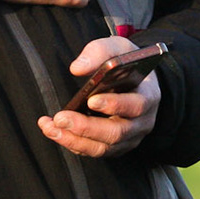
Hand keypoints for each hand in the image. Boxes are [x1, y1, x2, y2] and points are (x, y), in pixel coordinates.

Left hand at [38, 35, 159, 157]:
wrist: (134, 79)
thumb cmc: (126, 63)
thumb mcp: (118, 48)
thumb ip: (99, 52)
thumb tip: (77, 68)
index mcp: (148, 95)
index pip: (137, 105)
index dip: (115, 105)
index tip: (91, 100)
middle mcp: (142, 121)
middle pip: (117, 133)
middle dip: (86, 127)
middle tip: (61, 118)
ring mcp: (129, 137)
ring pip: (103, 147)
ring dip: (74, 139)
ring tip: (51, 127)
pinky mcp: (115, 146)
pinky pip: (93, 150)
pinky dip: (72, 142)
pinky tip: (54, 131)